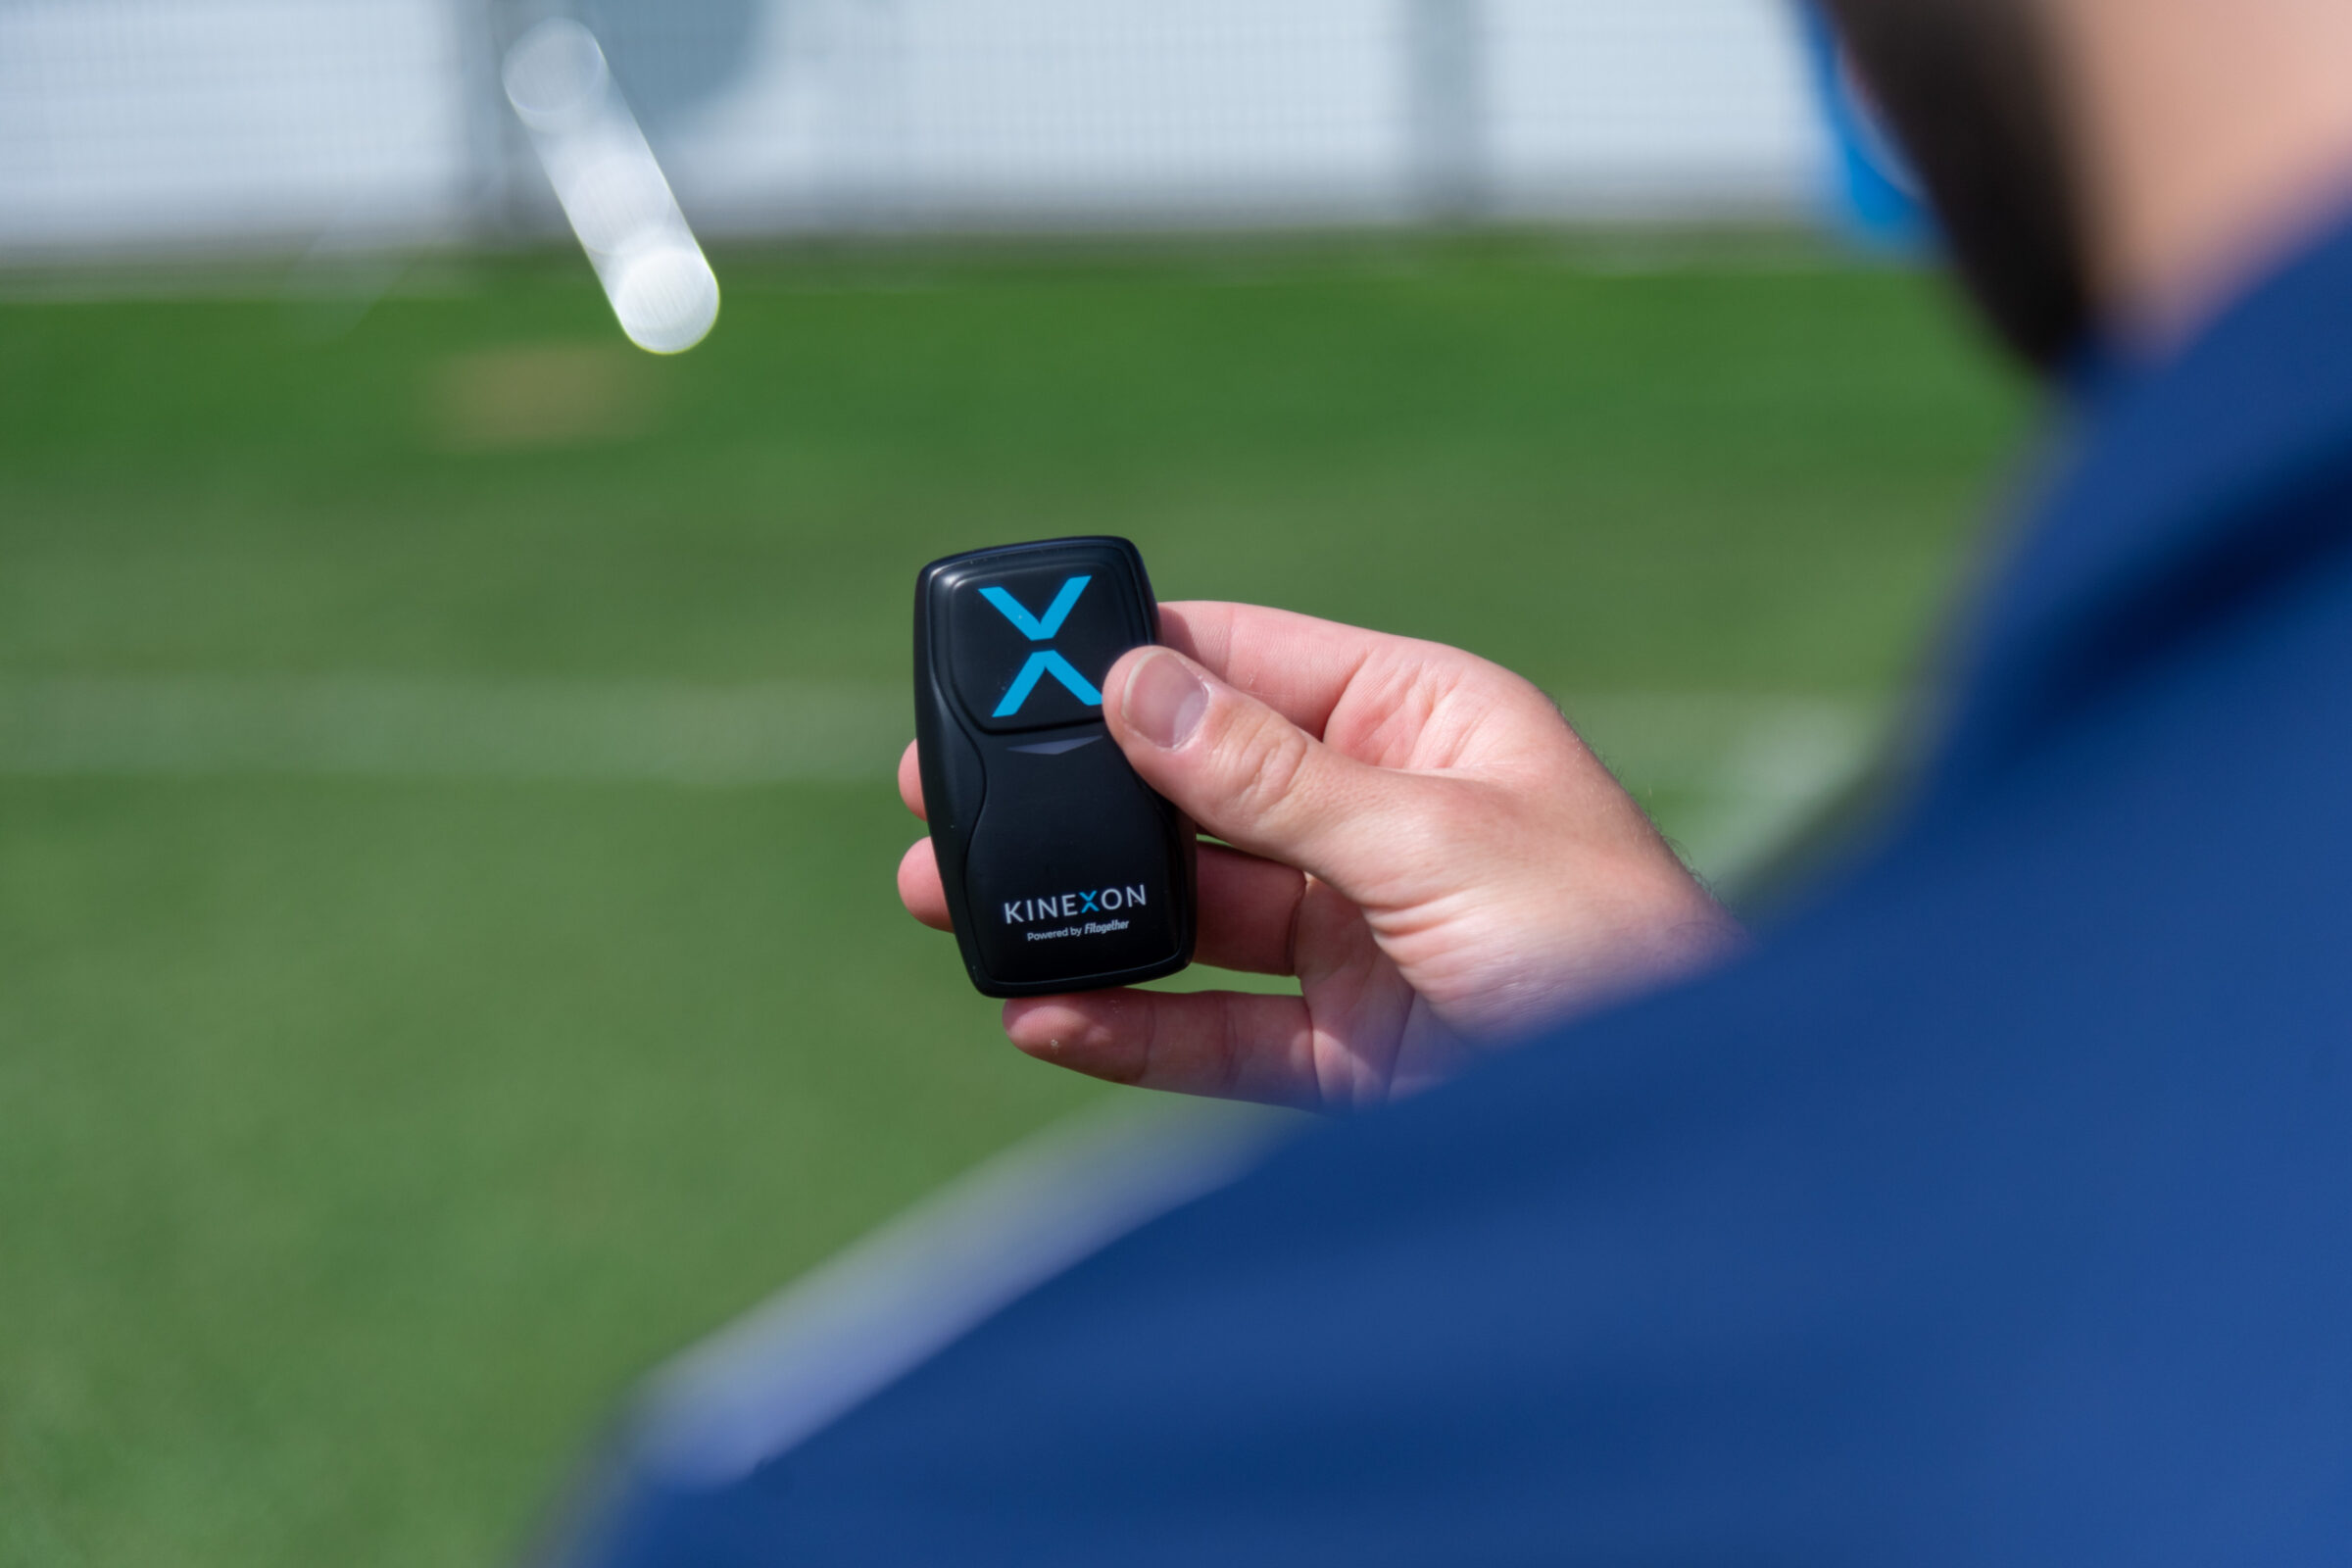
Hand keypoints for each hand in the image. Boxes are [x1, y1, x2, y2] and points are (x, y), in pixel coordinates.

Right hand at [897, 602, 1741, 1110]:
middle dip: (1073, 797)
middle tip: (943, 792)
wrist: (1695, 1137)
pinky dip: (1128, 1028)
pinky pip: (1212, 1032)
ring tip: (947, 901)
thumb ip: (1272, 776)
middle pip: (1193, 792)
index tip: (1015, 668)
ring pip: (1187, 914)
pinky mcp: (1347, 1050)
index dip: (1131, 661)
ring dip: (1074, 911)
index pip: (1247, 664)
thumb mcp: (1431, 840)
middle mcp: (1379, 819)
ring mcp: (1359, 937)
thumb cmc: (1614, 948)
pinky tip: (1042, 1018)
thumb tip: (1134, 684)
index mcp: (1423, 724)